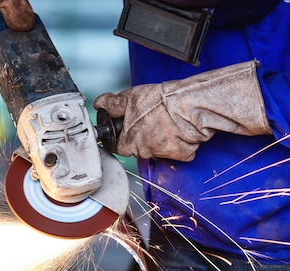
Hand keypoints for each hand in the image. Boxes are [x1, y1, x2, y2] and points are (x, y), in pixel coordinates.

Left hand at [94, 61, 271, 161]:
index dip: (123, 136)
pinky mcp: (181, 154)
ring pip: (157, 150)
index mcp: (130, 141)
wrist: (189, 105)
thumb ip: (112, 104)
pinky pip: (177, 152)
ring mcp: (163, 154)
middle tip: (151, 121)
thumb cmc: (161, 101)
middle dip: (143, 137)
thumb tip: (100, 104)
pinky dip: (178, 143)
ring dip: (160, 140)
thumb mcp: (130, 97)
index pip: (119, 146)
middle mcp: (145, 151)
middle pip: (139, 149)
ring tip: (166, 122)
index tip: (129, 128)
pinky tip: (179, 129)